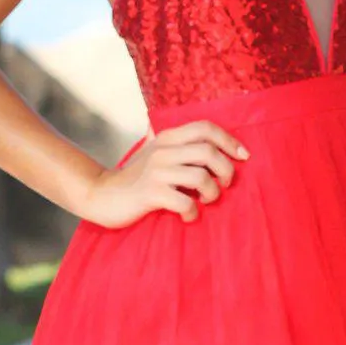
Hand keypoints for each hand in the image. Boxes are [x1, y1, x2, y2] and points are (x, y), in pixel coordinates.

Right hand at [83, 120, 248, 227]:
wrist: (102, 195)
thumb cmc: (135, 178)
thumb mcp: (154, 153)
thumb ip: (176, 145)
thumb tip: (209, 142)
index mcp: (167, 138)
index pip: (205, 128)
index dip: (230, 141)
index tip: (243, 157)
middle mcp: (163, 151)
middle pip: (208, 152)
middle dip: (226, 172)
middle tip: (223, 186)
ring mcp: (156, 172)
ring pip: (201, 178)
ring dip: (212, 194)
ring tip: (204, 202)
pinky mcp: (151, 194)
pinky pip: (186, 203)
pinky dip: (193, 213)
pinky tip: (187, 217)